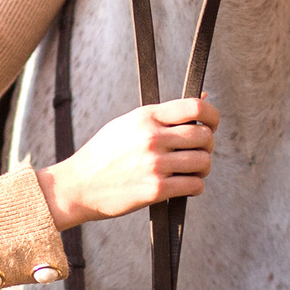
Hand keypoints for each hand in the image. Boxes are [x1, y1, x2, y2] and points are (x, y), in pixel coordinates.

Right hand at [35, 97, 217, 232]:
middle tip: (198, 152)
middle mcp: (152, 138)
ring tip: (191, 171)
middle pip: (204, 136)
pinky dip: (195, 186)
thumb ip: (163, 115)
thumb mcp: (128, 124)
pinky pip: (194, 186)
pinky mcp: (155, 190)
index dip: (212, 115)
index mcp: (145, 117)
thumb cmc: (104, 154)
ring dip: (203, 168)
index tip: (212, 124)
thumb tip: (203, 99)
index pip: (195, 108)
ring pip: (203, 162)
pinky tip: (184, 185)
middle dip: (207, 145)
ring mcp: (154, 164)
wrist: (77, 185)